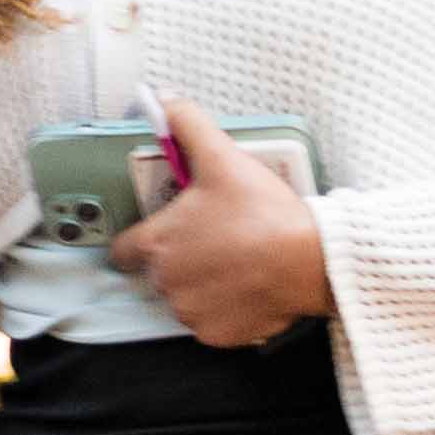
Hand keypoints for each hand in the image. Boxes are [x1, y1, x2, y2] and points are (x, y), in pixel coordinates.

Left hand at [111, 97, 334, 347]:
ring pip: (185, 298)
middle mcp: (166, 283)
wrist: (310, 260)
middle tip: (216, 239)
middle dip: (181, 257)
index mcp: (157, 244)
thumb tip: (164, 99)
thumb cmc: (263, 212)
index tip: (166, 231)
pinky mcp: (217, 335)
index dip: (140, 238)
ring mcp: (190, 312)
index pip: (124, 250)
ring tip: (237, 261)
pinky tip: (249, 286)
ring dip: (203, 284)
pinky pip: (212, 322)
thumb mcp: (223, 158)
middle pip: (159, 272)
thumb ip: (189, 125)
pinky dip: (226, 308)